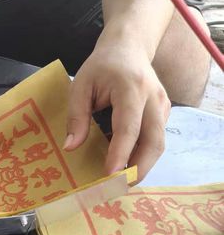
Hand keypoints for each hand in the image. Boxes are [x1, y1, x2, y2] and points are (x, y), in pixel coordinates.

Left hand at [64, 42, 170, 182]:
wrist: (128, 47)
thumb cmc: (100, 66)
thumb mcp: (80, 85)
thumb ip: (76, 116)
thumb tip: (71, 147)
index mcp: (131, 88)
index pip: (129, 127)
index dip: (120, 153)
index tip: (109, 174)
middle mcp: (153, 98)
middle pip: (154, 141)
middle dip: (139, 168)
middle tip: (118, 187)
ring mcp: (162, 106)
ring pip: (158, 143)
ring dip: (142, 165)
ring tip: (120, 181)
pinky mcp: (163, 113)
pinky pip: (155, 139)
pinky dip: (142, 155)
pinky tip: (125, 164)